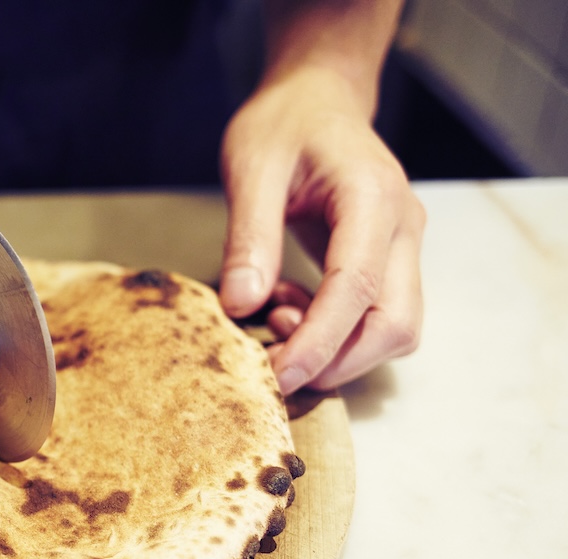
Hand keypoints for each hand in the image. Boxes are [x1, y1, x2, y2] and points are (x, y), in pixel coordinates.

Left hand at [218, 65, 424, 394]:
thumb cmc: (285, 123)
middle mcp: (402, 227)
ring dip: (335, 349)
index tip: (277, 374)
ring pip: (394, 330)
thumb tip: (240, 305)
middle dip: (335, 360)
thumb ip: (249, 238)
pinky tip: (287, 305)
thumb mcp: (251, 168)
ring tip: (273, 315)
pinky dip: (335, 333)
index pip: (357, 288)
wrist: (319, 98)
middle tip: (270, 358)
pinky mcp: (390, 261)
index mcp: (371, 197)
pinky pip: (376, 317)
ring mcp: (403, 246)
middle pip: (394, 324)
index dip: (318, 342)